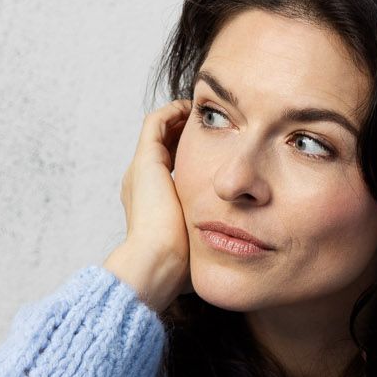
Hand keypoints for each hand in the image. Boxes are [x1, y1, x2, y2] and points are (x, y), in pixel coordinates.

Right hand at [102, 99, 193, 313]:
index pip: (168, 171)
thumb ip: (211, 242)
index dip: (190, 158)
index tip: (213, 153)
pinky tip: (194, 109)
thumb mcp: (198, 249)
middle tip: (210, 125)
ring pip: (158, 131)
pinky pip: (156, 122)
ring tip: (202, 111)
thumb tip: (236, 252)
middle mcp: (141, 183)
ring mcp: (141, 171)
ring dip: (179, 119)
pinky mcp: (145, 161)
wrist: (157, 265)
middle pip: (162, 147)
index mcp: (150, 204)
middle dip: (184, 135)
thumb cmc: (178, 267)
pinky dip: (173, 112)